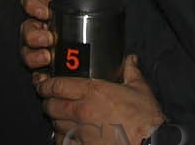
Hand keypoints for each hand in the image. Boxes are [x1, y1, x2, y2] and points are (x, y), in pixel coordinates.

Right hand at [21, 0, 106, 74]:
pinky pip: (37, 74)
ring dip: (33, 56)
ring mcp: (44, 48)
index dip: (31, 5)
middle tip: (48, 38)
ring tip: (47, 57)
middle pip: (26, 29)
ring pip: (27, 52)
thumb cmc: (97, 9)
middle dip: (32, 35)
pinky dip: (38, 77)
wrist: (114, 36)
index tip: (43, 12)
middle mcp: (42, 27)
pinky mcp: (51, 68)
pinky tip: (46, 77)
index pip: (29, 1)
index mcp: (47, 6)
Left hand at [35, 55, 165, 144]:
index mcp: (93, 91)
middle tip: (49, 100)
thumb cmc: (146, 118)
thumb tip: (130, 59)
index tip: (43, 84)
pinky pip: (63, 142)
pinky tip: (65, 136)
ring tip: (58, 118)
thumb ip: (131, 71)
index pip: (58, 85)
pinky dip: (61, 139)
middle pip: (51, 105)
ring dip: (55, 120)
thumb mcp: (139, 89)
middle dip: (47, 102)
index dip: (46, 84)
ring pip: (55, 124)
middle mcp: (83, 111)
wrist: (151, 143)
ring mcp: (82, 132)